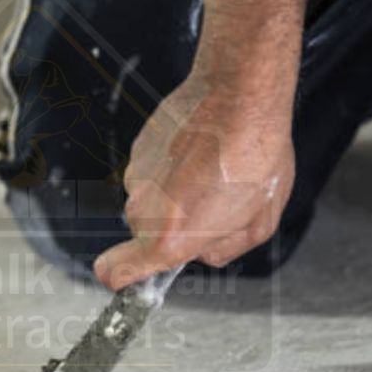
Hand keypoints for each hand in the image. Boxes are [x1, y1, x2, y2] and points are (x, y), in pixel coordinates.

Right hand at [93, 75, 295, 289]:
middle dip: (177, 227)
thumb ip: (223, 249)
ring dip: (178, 193)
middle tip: (215, 203)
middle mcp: (143, 211)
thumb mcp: (258, 223)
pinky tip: (202, 148)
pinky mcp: (139, 148)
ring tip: (214, 169)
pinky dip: (174, 166)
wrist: (239, 94)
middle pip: (147, 235)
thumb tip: (203, 251)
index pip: (113, 273)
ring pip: (153, 200)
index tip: (135, 274)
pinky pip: (154, 171)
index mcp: (169, 239)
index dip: (121, 277)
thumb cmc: (254, 157)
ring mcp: (136, 176)